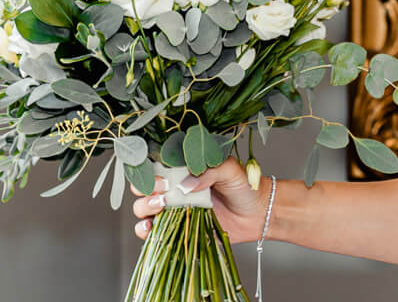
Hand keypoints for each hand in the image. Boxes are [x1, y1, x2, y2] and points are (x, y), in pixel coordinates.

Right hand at [133, 159, 271, 244]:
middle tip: (162, 190)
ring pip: (143, 208)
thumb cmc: (243, 186)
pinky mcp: (175, 229)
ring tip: (161, 206)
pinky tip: (151, 226)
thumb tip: (186, 183)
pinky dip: (144, 230)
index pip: (157, 164)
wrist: (254, 214)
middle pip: (144, 186)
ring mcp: (173, 209)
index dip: (152, 168)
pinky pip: (150, 232)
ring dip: (145, 207)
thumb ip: (210, 170)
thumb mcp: (230, 169)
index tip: (161, 175)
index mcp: (185, 169)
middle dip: (146, 188)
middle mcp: (175, 188)